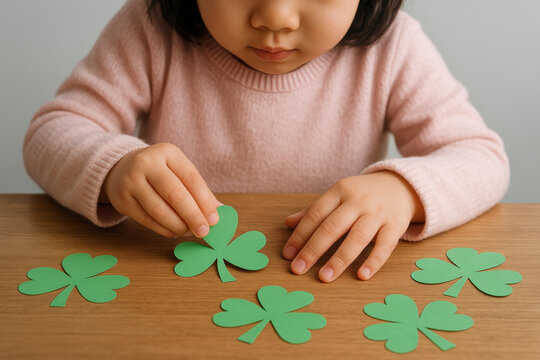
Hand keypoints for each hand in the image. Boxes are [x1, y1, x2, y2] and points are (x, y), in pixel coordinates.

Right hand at [101, 143, 220, 237]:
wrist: (120, 168)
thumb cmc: (159, 171)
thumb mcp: (179, 171)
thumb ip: (199, 190)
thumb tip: (220, 211)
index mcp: (167, 152)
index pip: (191, 178)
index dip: (204, 201)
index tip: (214, 219)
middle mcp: (146, 163)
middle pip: (175, 194)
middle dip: (193, 216)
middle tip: (204, 231)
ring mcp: (131, 181)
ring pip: (159, 210)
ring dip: (179, 226)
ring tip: (190, 232)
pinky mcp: (122, 199)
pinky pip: (147, 220)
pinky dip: (164, 229)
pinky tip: (175, 232)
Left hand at [282, 171, 424, 281]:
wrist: (400, 185)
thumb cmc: (362, 195)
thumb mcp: (338, 196)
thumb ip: (314, 210)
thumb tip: (287, 223)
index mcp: (340, 191)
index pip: (315, 214)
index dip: (300, 235)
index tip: (288, 254)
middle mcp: (358, 200)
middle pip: (332, 227)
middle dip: (313, 249)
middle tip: (298, 269)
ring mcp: (378, 212)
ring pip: (357, 237)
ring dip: (339, 259)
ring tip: (324, 277)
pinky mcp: (396, 224)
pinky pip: (385, 245)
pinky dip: (373, 261)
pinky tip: (361, 275)